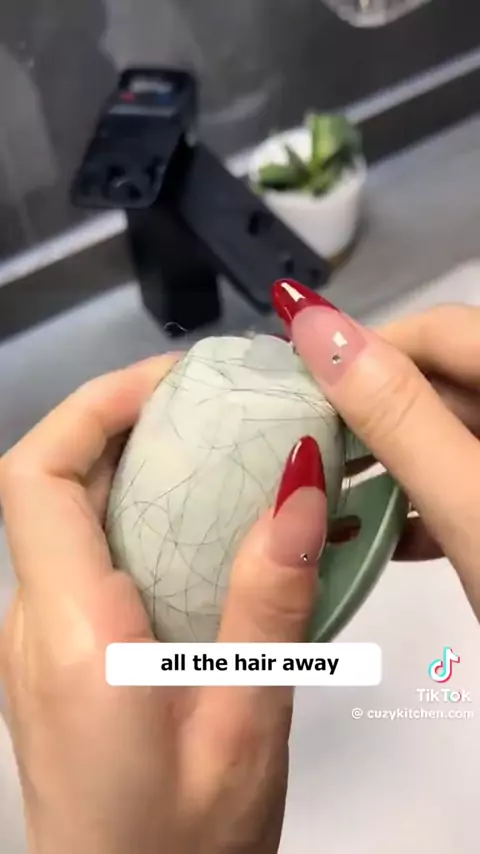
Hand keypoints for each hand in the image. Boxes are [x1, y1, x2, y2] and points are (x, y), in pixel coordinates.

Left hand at [0, 356, 326, 853]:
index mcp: (70, 630)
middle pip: (60, 484)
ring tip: (234, 460)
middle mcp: (36, 621)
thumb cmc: (182, 847)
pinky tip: (219, 539)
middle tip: (223, 409)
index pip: (37, 476)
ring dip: (146, 474)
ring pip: (80, 521)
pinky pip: (97, 563)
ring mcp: (42, 640)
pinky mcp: (64, 657)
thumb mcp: (244, 726)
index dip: (94, 406)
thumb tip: (302, 489)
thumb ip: (267, 606)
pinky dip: (150, 526)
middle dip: (133, 426)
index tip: (174, 383)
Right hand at [272, 282, 479, 619]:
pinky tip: (390, 536)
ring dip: (393, 463)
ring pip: (450, 436)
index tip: (301, 390)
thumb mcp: (469, 501)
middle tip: (309, 451)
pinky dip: (427, 500)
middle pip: (444, 382)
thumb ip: (395, 412)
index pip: (441, 330)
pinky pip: (467, 479)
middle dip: (372, 414)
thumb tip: (316, 325)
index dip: (365, 349)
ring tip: (338, 498)